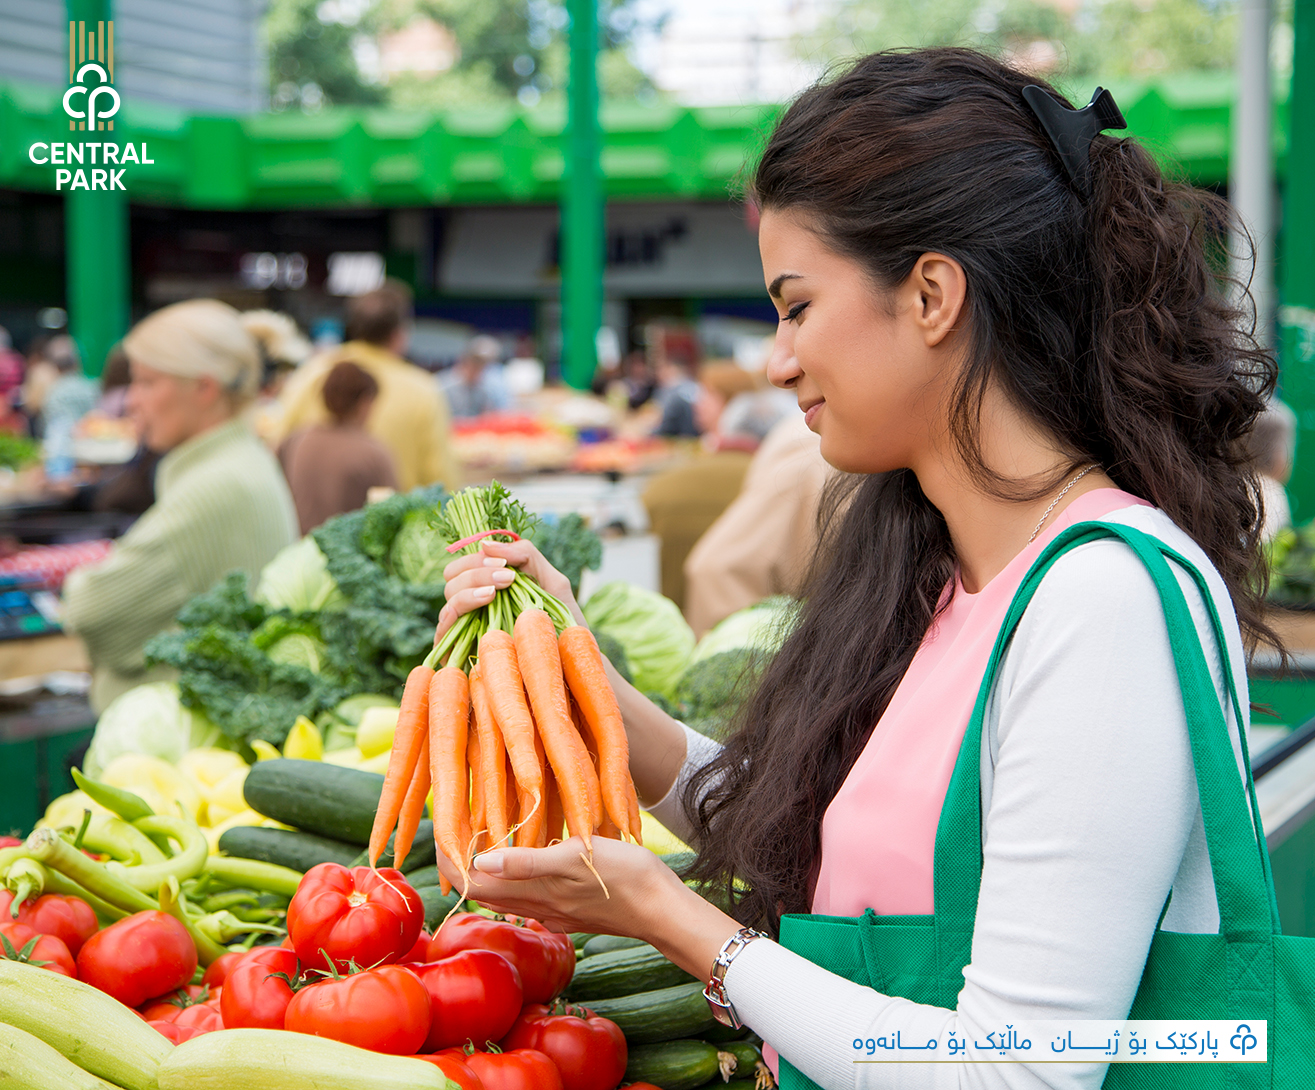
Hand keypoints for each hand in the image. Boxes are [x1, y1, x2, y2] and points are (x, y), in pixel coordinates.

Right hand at [433, 540, 585, 648]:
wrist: (570, 666)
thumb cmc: (563, 626)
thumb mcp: (552, 583)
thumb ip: (526, 556)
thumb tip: (485, 544)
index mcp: (488, 591)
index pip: (464, 566)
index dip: (478, 559)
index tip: (506, 566)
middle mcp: (471, 611)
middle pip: (451, 578)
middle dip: (476, 571)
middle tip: (506, 578)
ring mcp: (463, 633)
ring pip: (448, 599)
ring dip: (471, 586)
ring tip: (497, 592)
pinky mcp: (459, 656)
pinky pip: (444, 629)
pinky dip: (461, 607)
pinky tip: (487, 600)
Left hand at [435, 838, 741, 981]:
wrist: (663, 909)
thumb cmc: (623, 877)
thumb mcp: (574, 860)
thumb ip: (527, 863)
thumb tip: (479, 862)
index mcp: (531, 891)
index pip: (472, 881)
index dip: (449, 860)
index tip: (438, 832)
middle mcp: (536, 904)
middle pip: (484, 888)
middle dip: (462, 863)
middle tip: (451, 830)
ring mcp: (555, 909)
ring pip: (507, 892)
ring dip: (488, 870)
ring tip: (481, 840)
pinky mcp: (572, 907)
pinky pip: (532, 894)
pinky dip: (518, 875)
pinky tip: (529, 859)